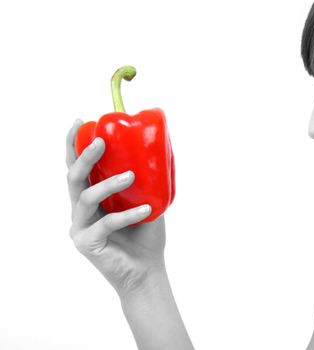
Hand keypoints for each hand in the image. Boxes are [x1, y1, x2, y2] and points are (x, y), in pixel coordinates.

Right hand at [66, 119, 167, 294]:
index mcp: (91, 197)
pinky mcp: (86, 243)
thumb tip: (161, 148)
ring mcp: (80, 227)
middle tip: (101, 141)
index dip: (74, 144)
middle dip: (84, 156)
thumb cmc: (146, 234)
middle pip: (73, 178)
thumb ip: (146, 180)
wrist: (148, 270)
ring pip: (85, 197)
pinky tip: (146, 209)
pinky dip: (127, 215)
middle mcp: (80, 210)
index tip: (81, 121)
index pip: (77, 167)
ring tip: (130, 176)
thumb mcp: (148, 199)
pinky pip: (106, 223)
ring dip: (108, 184)